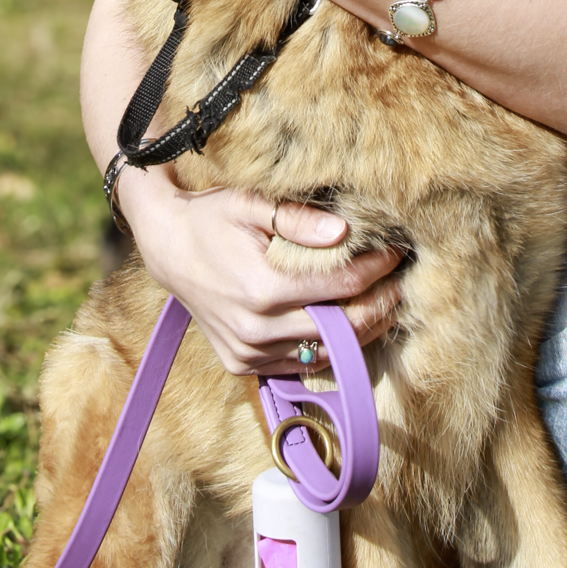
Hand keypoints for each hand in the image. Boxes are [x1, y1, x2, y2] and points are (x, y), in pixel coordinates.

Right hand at [119, 167, 402, 376]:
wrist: (167, 248)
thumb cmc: (212, 218)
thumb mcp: (250, 203)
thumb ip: (299, 219)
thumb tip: (345, 231)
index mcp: (262, 289)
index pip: (339, 286)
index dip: (374, 270)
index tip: (394, 253)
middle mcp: (256, 330)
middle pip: (340, 329)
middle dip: (378, 305)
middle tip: (399, 284)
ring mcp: (248, 353)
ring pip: (323, 353)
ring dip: (359, 331)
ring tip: (383, 304)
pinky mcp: (242, 364)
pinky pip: (298, 363)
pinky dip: (326, 348)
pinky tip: (346, 326)